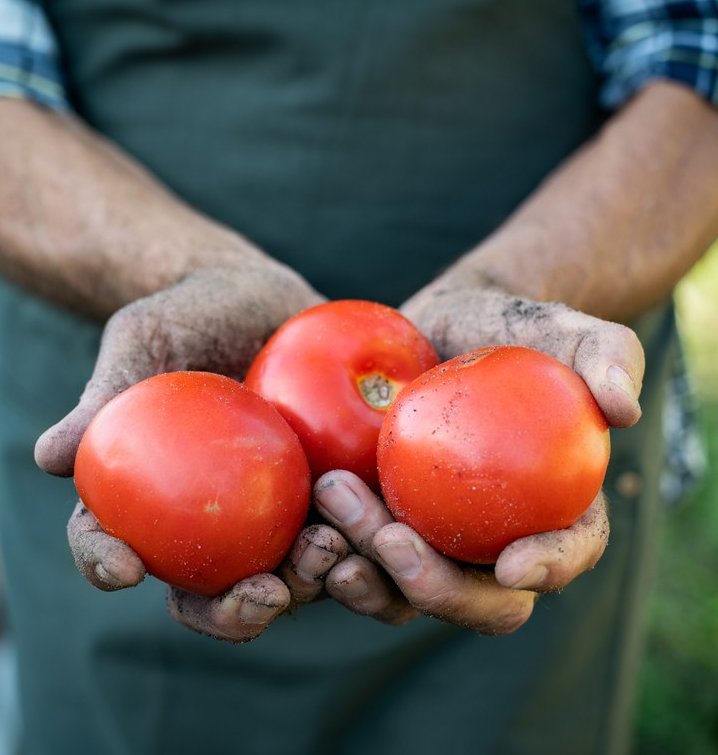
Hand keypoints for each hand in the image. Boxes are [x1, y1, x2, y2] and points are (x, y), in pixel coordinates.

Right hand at [35, 262, 323, 640]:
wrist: (262, 295)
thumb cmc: (190, 313)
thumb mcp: (143, 337)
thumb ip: (107, 392)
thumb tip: (49, 456)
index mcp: (146, 495)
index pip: (110, 542)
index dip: (104, 565)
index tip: (124, 569)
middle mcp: (205, 521)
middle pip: (205, 593)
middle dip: (231, 613)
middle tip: (262, 592)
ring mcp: (267, 514)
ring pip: (281, 577)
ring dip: (305, 584)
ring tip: (328, 549)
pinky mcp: (323, 496)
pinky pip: (340, 531)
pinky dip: (355, 543)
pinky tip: (373, 527)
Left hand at [308, 288, 642, 634]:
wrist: (434, 330)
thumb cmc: (506, 332)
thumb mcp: (558, 329)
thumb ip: (604, 356)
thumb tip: (624, 410)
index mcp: (551, 512)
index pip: (567, 553)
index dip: (549, 570)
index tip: (512, 563)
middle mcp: (490, 544)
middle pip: (478, 601)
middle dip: (437, 587)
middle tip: (392, 538)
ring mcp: (429, 544)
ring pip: (405, 594)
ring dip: (369, 573)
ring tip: (334, 505)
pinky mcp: (375, 530)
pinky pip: (354, 561)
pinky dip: (328, 557)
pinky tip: (306, 524)